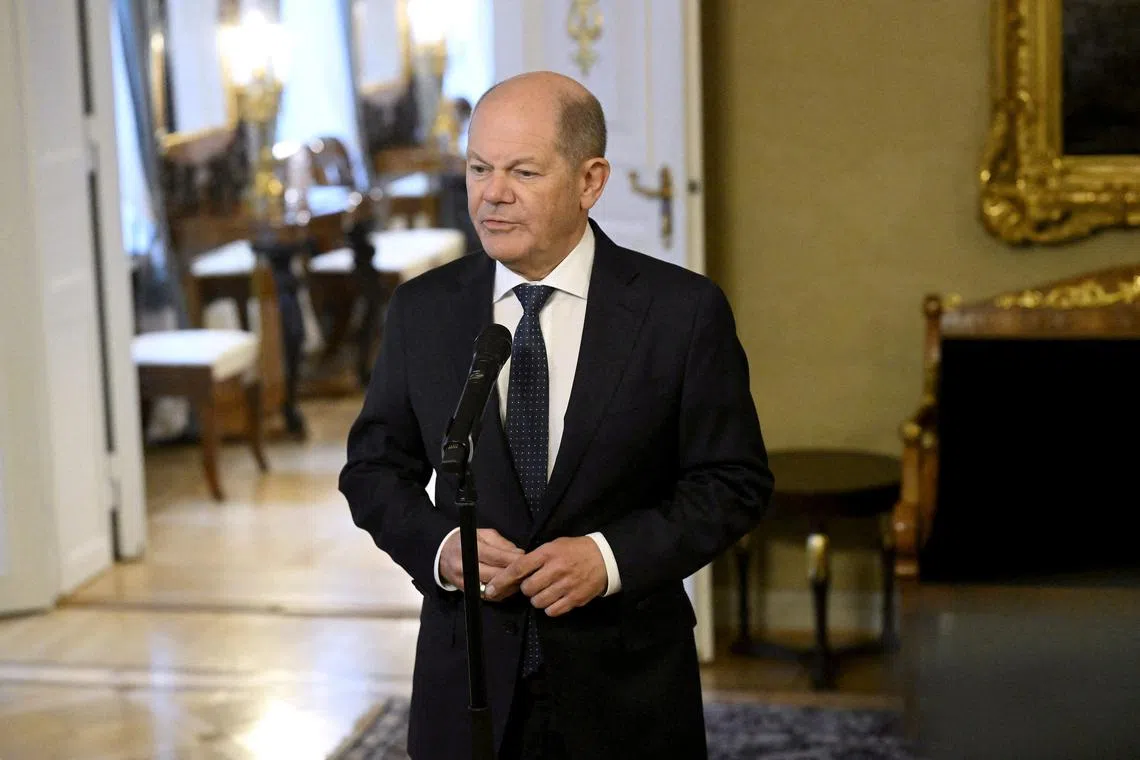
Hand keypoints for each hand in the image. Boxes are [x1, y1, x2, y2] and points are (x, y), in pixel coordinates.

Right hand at [438, 528, 523, 591]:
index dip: (513, 559)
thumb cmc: (465, 542)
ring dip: (510, 586)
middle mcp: (466, 567)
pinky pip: (489, 597)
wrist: (443, 555)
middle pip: (496, 575)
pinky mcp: (468, 592)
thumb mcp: (483, 535)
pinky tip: (510, 587)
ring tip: (522, 579)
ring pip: (494, 589)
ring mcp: (467, 582)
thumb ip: (502, 544)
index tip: (526, 558)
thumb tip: (519, 553)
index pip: (497, 557)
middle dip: (514, 574)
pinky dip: (502, 593)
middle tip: (528, 571)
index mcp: (470, 550)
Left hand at [484, 536, 606, 616]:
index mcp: (548, 553)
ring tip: (547, 591)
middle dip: (527, 589)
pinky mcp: (575, 599)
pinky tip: (556, 599)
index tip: (492, 589)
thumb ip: (535, 558)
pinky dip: (550, 608)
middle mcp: (556, 569)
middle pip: (527, 589)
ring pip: (538, 602)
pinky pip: (552, 611)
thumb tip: (514, 573)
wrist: (604, 558)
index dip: (503, 580)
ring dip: (538, 599)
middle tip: (535, 584)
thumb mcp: (554, 546)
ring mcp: (566, 585)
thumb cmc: (575, 551)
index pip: (519, 568)